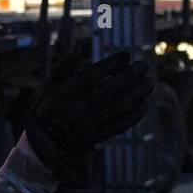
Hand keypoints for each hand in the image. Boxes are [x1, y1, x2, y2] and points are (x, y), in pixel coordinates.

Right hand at [25, 49, 153, 180]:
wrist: (43, 146)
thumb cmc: (46, 110)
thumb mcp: (48, 88)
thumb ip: (63, 68)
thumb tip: (77, 46)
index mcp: (61, 96)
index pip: (90, 76)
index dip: (110, 65)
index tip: (126, 55)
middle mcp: (74, 111)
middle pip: (108, 90)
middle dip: (129, 76)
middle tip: (144, 65)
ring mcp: (87, 127)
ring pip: (118, 107)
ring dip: (137, 93)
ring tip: (149, 82)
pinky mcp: (97, 138)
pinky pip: (120, 124)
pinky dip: (135, 114)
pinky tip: (143, 102)